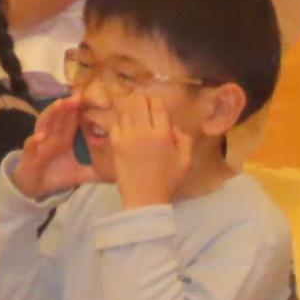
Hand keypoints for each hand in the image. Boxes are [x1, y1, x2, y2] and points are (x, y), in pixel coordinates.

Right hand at [13, 94, 94, 198]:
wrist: (35, 188)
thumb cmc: (57, 175)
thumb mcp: (81, 172)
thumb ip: (97, 168)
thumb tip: (120, 168)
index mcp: (65, 137)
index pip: (74, 119)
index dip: (82, 109)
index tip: (95, 99)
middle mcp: (52, 136)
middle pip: (60, 116)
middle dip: (69, 105)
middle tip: (80, 95)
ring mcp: (39, 144)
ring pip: (45, 125)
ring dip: (52, 113)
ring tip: (60, 104)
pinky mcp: (29, 156)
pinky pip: (31, 147)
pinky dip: (34, 141)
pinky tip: (40, 137)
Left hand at [110, 93, 194, 208]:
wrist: (144, 199)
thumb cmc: (167, 181)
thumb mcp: (185, 160)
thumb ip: (184, 139)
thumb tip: (173, 126)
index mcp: (163, 134)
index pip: (157, 104)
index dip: (156, 101)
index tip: (155, 103)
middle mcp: (144, 131)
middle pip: (139, 101)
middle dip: (142, 100)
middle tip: (143, 104)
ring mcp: (127, 137)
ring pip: (125, 111)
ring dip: (130, 111)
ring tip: (133, 116)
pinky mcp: (115, 144)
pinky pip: (115, 124)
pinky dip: (120, 123)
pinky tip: (125, 128)